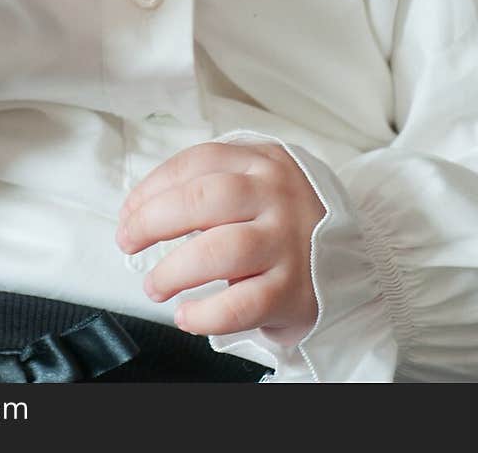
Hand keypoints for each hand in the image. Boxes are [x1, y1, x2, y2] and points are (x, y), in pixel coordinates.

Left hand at [116, 141, 324, 338]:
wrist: (348, 262)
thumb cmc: (284, 222)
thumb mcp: (258, 183)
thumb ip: (211, 184)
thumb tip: (141, 210)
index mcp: (263, 162)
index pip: (198, 162)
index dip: (153, 186)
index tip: (129, 212)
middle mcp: (276, 197)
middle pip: (204, 198)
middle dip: (154, 220)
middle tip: (128, 241)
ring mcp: (287, 242)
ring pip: (220, 251)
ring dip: (174, 270)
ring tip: (155, 285)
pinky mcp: (293, 290)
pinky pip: (242, 305)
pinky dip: (205, 314)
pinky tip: (187, 315)